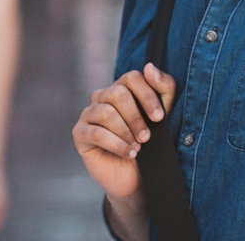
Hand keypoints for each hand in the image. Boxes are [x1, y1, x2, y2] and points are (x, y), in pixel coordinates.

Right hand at [72, 63, 176, 199]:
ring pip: (106, 112)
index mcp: (122, 88)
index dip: (147, 96)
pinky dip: (117, 144)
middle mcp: (102, 96)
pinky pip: (97, 133)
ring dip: (126, 132)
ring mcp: (89, 114)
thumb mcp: (164, 115)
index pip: (132, 78)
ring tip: (137, 147)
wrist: (137, 177)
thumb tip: (149, 67)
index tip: (159, 118)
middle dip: (136, 117)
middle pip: (118, 93)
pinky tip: (128, 153)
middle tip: (146, 137)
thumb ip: (163, 88)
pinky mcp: (80, 133)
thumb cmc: (150, 144)